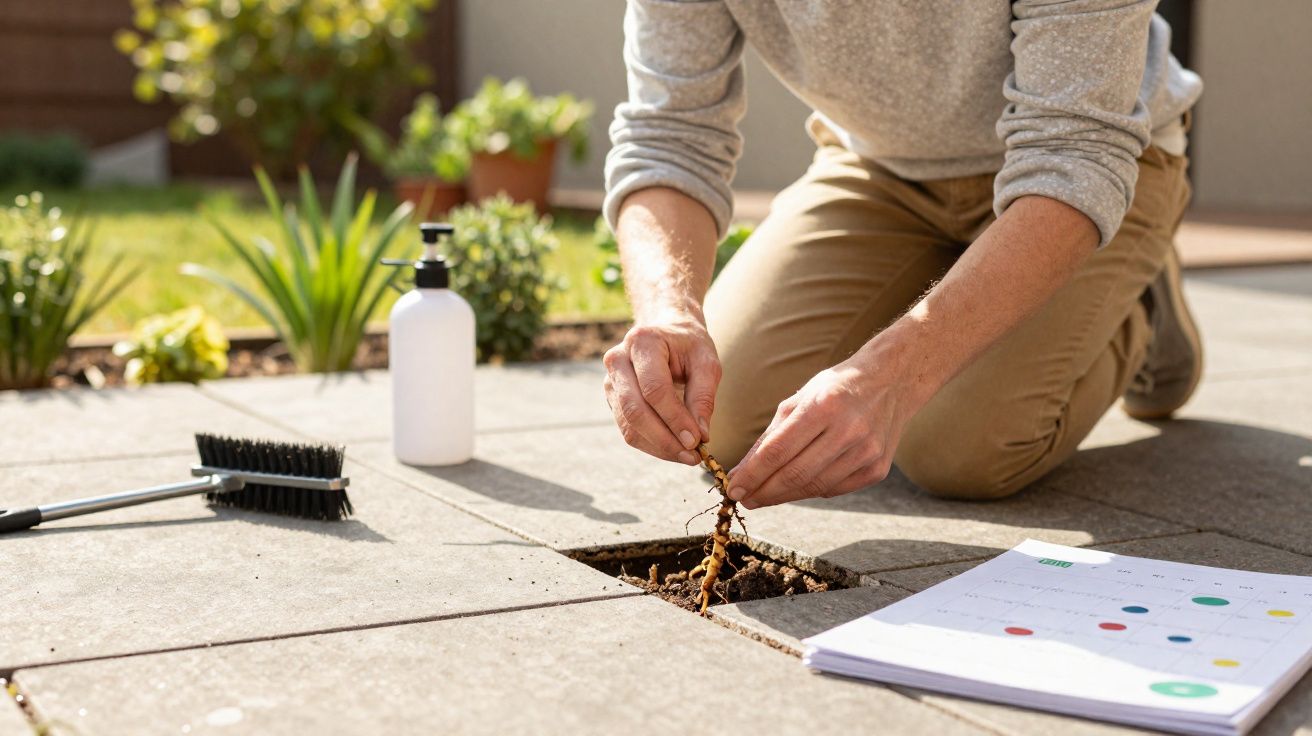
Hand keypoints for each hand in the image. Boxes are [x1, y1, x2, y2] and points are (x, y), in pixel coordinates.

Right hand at [603, 316, 721, 464]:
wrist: (667, 331)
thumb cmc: (689, 346)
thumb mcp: (707, 363)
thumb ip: (704, 397)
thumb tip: (700, 435)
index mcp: (642, 342)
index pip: (654, 389)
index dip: (675, 418)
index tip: (697, 440)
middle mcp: (618, 360)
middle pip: (635, 410)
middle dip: (665, 439)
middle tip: (693, 456)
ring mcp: (610, 380)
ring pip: (629, 425)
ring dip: (659, 447)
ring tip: (687, 456)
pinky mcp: (612, 398)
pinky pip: (628, 429)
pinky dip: (652, 444)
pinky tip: (674, 449)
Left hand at [727, 357, 918, 507]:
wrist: (892, 382)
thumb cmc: (836, 388)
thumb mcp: (800, 399)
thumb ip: (771, 436)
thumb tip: (742, 472)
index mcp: (824, 406)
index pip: (778, 450)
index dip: (752, 475)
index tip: (732, 489)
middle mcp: (849, 430)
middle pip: (795, 474)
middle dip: (764, 491)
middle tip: (744, 499)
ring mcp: (867, 452)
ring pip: (814, 487)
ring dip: (784, 495)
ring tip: (763, 496)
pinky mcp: (878, 469)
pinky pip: (834, 489)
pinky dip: (810, 491)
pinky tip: (796, 488)